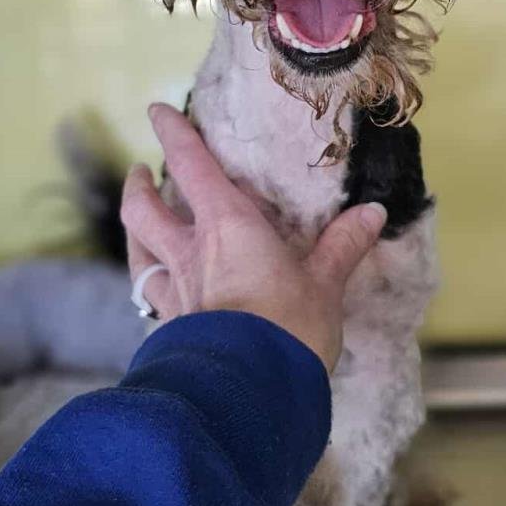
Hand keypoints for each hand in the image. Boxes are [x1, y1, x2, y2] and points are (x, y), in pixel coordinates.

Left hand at [120, 103, 386, 371]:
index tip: (158, 111)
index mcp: (227, 226)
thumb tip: (372, 213)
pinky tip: (156, 288)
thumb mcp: (325, 285)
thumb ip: (342, 246)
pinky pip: (148, 296)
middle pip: (145, 209)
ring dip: (133, 231)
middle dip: (139, 186)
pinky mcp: (169, 329)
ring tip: (137, 221)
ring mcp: (174, 293)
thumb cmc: (288, 329)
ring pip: (138, 252)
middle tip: (140, 171)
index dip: (173, 133)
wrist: (248, 394)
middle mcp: (190, 252)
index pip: (191, 165)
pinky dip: (148, 283)